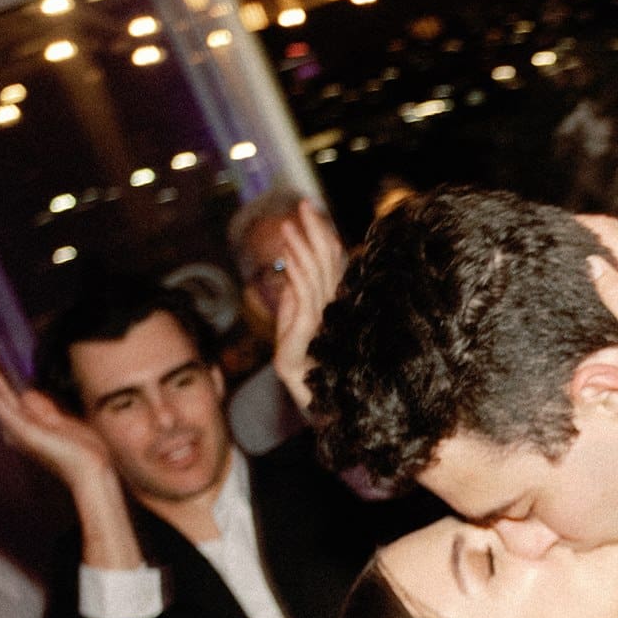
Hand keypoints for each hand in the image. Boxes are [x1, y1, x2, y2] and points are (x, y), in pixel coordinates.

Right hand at [0, 343, 113, 491]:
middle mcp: (16, 424)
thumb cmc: (82, 451)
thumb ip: (44, 409)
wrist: (91, 470)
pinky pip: (5, 410)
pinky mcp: (26, 432)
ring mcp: (18, 428)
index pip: (3, 389)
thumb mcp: (62, 422)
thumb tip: (29, 395)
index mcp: (24, 421)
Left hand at [271, 200, 346, 414]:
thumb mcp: (292, 338)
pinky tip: (291, 256)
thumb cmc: (309, 381)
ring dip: (304, 247)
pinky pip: (307, 300)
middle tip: (304, 203)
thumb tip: (286, 285)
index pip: (328, 267)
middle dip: (314, 232)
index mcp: (330, 310)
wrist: (321, 415)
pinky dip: (300, 276)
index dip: (320, 238)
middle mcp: (332, 313)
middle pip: (327, 265)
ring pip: (317, 278)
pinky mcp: (312, 337)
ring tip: (292, 221)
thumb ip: (291, 311)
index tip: (310, 211)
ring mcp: (324, 324)